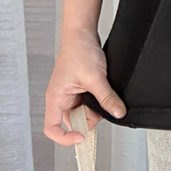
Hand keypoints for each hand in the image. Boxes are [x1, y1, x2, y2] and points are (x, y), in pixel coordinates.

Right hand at [44, 31, 125, 145]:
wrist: (82, 34)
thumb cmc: (79, 50)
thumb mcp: (95, 78)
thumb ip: (107, 98)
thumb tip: (117, 113)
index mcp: (56, 98)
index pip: (52, 128)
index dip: (65, 137)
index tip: (82, 136)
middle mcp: (61, 98)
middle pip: (73, 122)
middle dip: (89, 118)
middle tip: (99, 104)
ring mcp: (70, 95)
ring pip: (83, 113)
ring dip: (95, 108)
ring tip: (101, 91)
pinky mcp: (79, 90)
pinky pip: (89, 104)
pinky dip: (97, 101)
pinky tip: (102, 90)